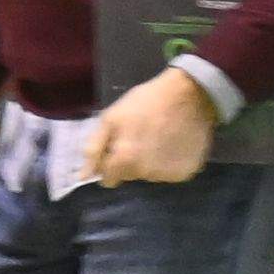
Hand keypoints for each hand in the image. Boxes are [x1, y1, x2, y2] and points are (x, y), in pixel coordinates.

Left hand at [86, 66, 218, 186]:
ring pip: (151, 175)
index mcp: (125, 160)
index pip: (109, 179)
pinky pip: (171, 173)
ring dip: (151, 162)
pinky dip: (170, 163)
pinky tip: (174, 144)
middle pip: (131, 176)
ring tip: (160, 138)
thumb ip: (95, 149)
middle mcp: (146, 174)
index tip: (120, 145)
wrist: (189, 94)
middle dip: (131, 161)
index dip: (111, 162)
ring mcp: (168, 175)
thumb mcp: (112, 118)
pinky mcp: (186, 173)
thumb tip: (83, 177)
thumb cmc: (145, 102)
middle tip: (141, 137)